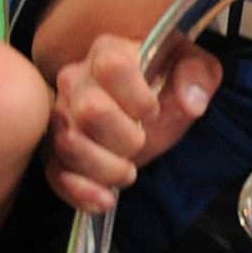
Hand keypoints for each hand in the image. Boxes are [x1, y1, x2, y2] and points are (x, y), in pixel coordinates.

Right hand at [44, 34, 222, 212]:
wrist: (144, 101)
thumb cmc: (166, 81)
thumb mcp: (194, 69)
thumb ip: (197, 75)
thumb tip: (191, 101)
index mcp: (109, 52)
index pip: (111, 66)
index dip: (136, 96)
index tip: (153, 111)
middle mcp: (76, 79)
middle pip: (89, 110)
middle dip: (124, 138)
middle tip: (142, 143)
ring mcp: (60, 115)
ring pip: (68, 144)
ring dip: (104, 168)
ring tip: (128, 172)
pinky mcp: (54, 149)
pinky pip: (54, 172)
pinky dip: (79, 191)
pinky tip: (104, 200)